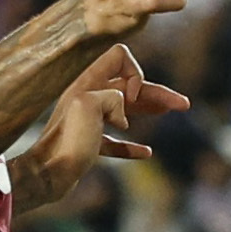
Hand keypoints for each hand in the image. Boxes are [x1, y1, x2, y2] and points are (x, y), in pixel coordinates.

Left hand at [13, 44, 185, 204]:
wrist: (47, 175)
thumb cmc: (67, 141)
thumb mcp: (88, 105)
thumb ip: (112, 96)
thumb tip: (122, 114)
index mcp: (88, 83)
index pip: (120, 57)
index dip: (135, 74)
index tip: (130, 99)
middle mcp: (89, 97)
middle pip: (130, 86)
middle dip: (157, 92)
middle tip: (183, 104)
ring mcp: (90, 121)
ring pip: (126, 110)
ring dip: (150, 108)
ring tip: (171, 111)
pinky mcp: (89, 144)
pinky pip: (115, 141)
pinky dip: (132, 146)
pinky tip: (145, 153)